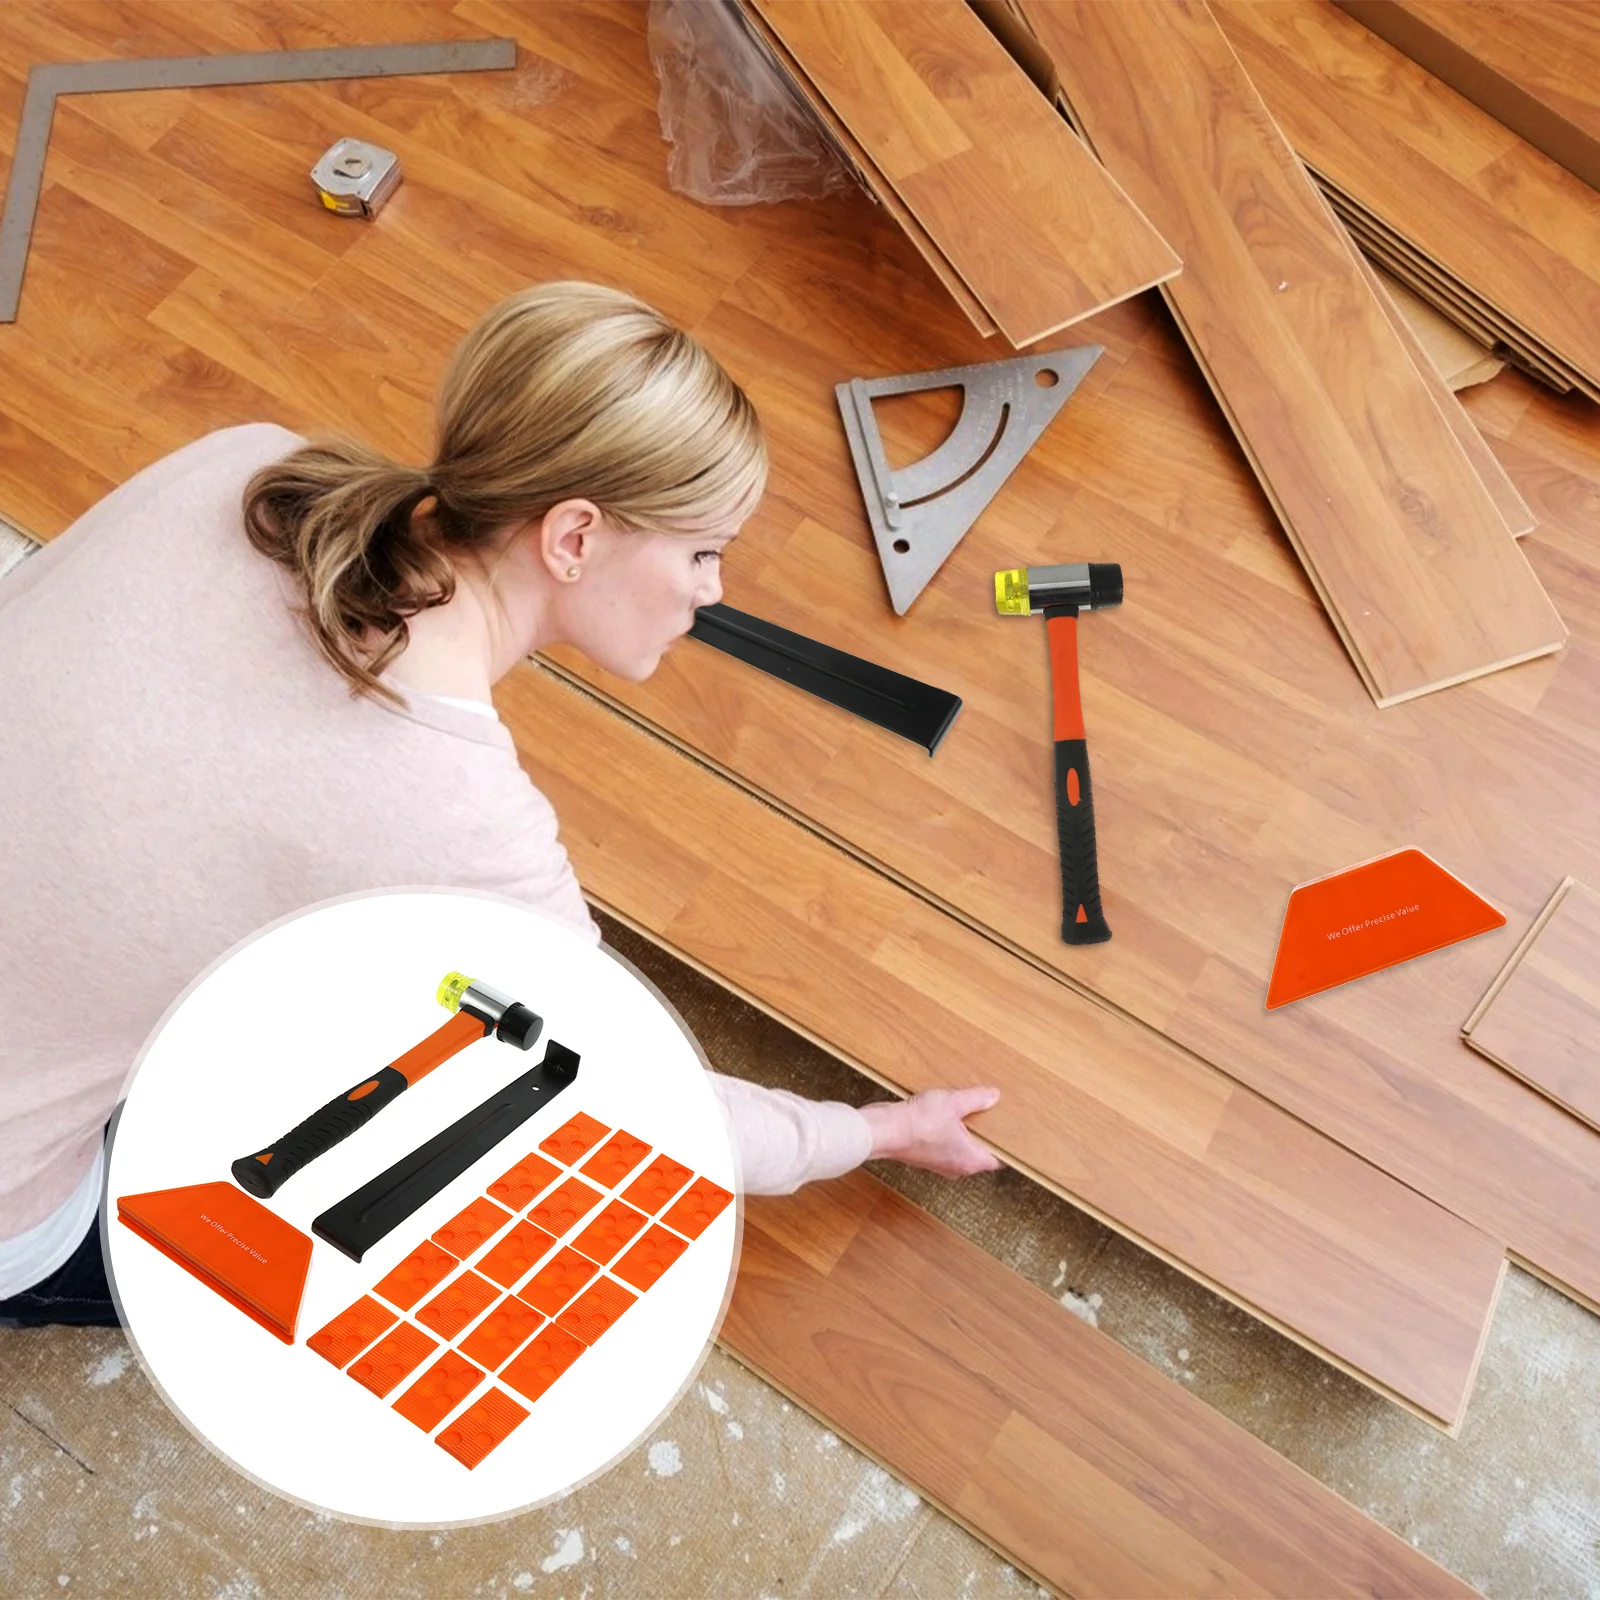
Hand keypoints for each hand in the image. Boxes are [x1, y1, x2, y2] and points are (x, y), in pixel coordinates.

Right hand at [858, 1086, 1002, 1178]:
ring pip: (960, 1149)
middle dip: (984, 1135)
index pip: (998, 1160)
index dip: (1005, 1146)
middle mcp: (956, 1167)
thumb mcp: (953, 1103)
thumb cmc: (917, 1124)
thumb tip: (993, 1095)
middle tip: (990, 1115)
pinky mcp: (924, 1156)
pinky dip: (947, 1133)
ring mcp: (939, 1163)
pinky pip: (944, 1145)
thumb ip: (976, 1099)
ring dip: (963, 1133)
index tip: (1010, 1132)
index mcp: (970, 1160)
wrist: (883, 1130)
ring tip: (966, 1111)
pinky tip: (943, 1114)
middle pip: (979, 1153)